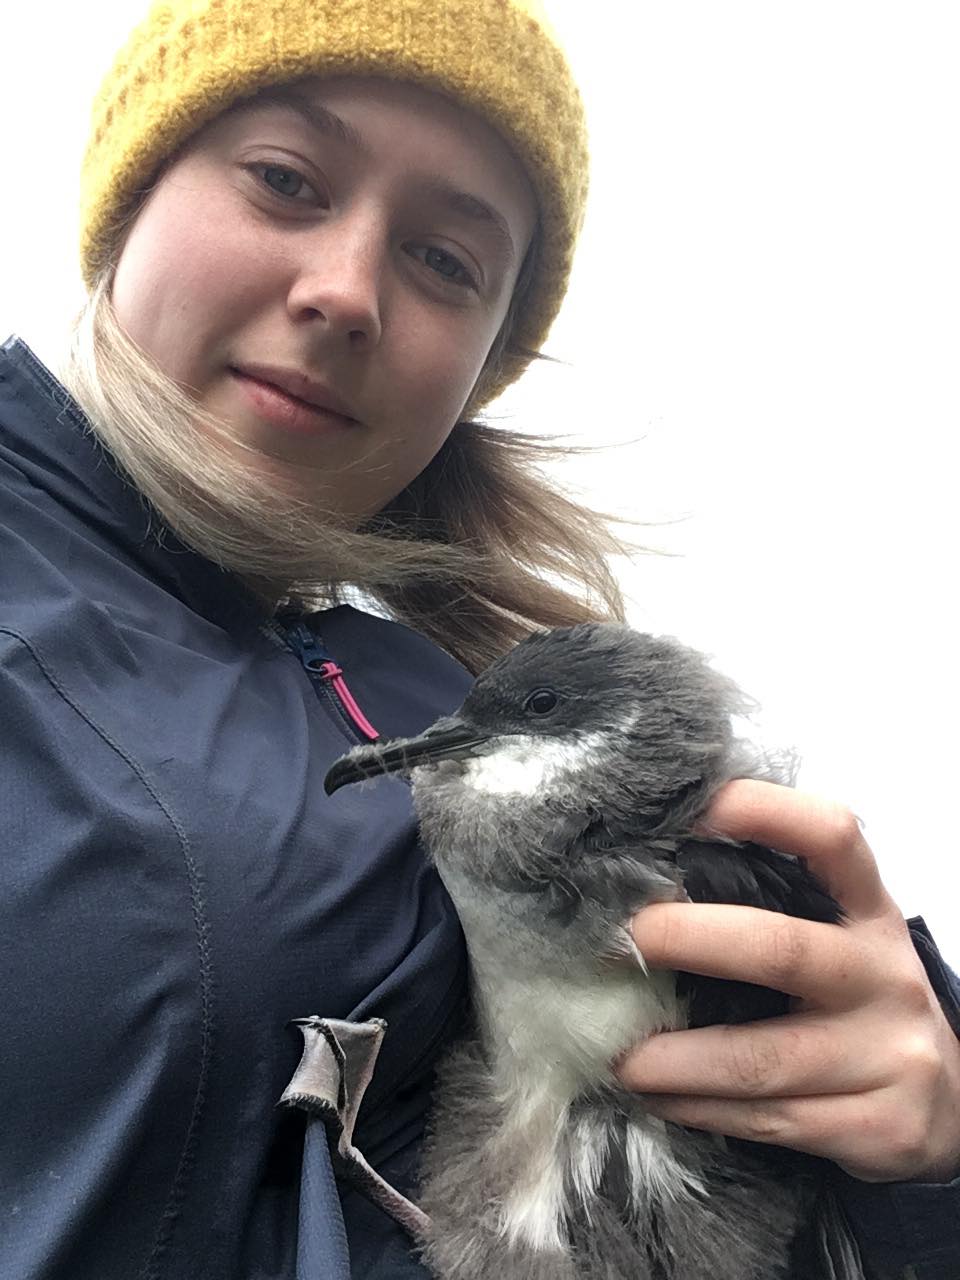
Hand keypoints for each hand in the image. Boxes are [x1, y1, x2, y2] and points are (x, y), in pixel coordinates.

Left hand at [617, 778, 959, 1182]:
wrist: (952, 1103)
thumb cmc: (858, 998)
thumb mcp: (838, 935)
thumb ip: (769, 902)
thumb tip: (646, 872)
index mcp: (870, 910)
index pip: (830, 837)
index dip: (765, 812)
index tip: (691, 808)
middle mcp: (884, 975)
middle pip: (782, 949)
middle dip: (692, 941)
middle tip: (628, 938)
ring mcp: (888, 1054)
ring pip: (763, 1058)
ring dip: (677, 1059)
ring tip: (619, 1055)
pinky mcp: (878, 1127)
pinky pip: (770, 1121)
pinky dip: (700, 1110)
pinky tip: (659, 1098)